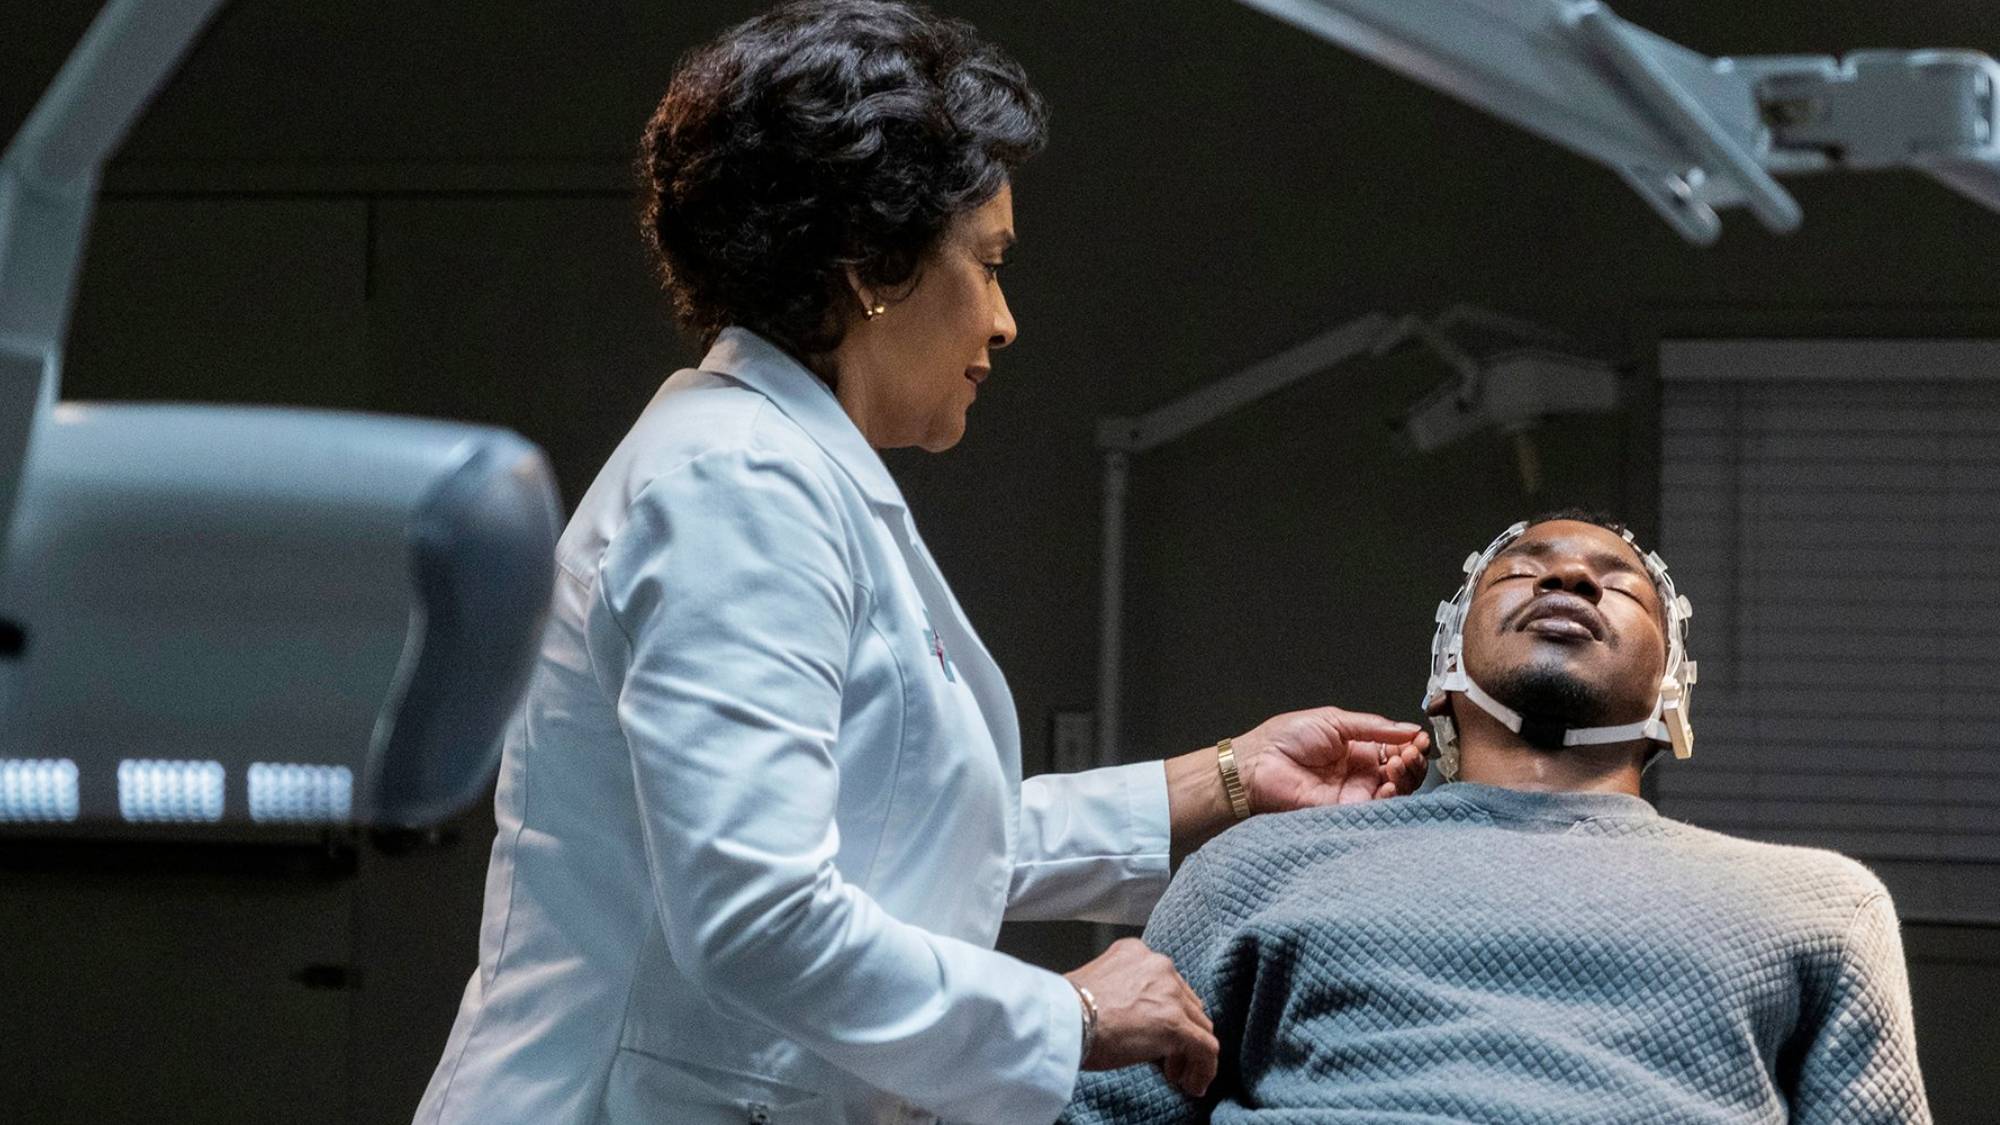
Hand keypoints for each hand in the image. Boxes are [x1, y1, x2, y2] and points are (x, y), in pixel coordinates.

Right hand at [1065, 938, 1218, 1097]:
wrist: (1063, 1020)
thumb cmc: (1066, 1008)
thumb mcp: (1095, 983)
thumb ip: (1120, 991)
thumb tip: (1127, 1017)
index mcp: (1136, 953)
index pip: (1166, 984)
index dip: (1166, 1011)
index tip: (1156, 1033)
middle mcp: (1159, 966)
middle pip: (1187, 1003)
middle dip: (1181, 1032)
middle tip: (1168, 1058)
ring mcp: (1170, 994)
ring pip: (1200, 1026)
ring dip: (1190, 1052)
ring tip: (1177, 1073)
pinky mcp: (1176, 1024)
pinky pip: (1206, 1049)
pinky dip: (1203, 1068)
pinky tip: (1191, 1083)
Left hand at [1235, 707, 1428, 812]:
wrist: (1258, 763)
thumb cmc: (1285, 738)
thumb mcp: (1334, 721)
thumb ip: (1373, 726)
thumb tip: (1409, 728)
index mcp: (1358, 749)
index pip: (1397, 750)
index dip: (1411, 746)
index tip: (1418, 739)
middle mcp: (1360, 773)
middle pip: (1402, 773)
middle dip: (1413, 762)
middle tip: (1410, 752)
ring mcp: (1354, 794)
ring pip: (1395, 793)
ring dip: (1405, 778)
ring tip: (1398, 763)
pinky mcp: (1346, 812)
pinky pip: (1377, 810)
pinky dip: (1390, 798)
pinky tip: (1388, 784)